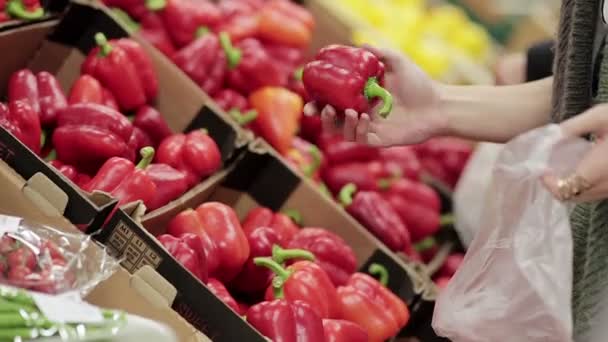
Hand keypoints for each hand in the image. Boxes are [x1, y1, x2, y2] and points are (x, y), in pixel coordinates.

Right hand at [303, 46, 445, 146]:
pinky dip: (359, 129)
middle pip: (332, 121)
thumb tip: (361, 45)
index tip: (310, 99)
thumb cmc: (419, 85)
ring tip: (350, 112)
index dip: (318, 102)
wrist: (438, 105)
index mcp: (360, 98)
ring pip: (343, 132)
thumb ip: (379, 54)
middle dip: (323, 117)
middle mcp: (361, 114)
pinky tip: (366, 117)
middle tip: (324, 109)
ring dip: (342, 123)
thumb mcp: (397, 62)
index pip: (333, 102)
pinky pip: (360, 139)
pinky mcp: (379, 140)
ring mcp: (369, 129)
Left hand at [542, 104, 607, 201]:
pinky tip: (584, 167)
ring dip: (571, 186)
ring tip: (563, 167)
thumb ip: (575, 126)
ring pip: (586, 197)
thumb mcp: (602, 116)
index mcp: (600, 169)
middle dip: (556, 185)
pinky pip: (598, 192)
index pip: (564, 191)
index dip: (549, 184)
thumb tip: (552, 135)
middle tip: (548, 169)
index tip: (542, 170)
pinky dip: (586, 185)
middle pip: (572, 197)